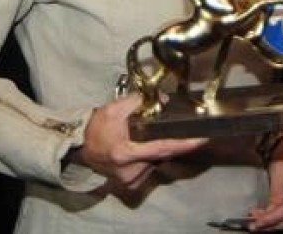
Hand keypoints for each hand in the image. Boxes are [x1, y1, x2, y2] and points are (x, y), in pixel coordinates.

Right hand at [68, 94, 205, 191]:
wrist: (80, 149)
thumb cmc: (96, 129)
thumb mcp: (113, 109)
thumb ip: (136, 102)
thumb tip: (160, 98)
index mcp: (125, 154)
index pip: (162, 148)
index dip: (184, 144)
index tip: (202, 140)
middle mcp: (131, 170)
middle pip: (162, 154)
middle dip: (172, 141)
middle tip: (180, 129)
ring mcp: (132, 179)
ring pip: (157, 160)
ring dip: (160, 147)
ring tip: (148, 135)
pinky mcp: (133, 182)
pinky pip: (151, 166)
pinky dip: (153, 154)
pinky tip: (145, 145)